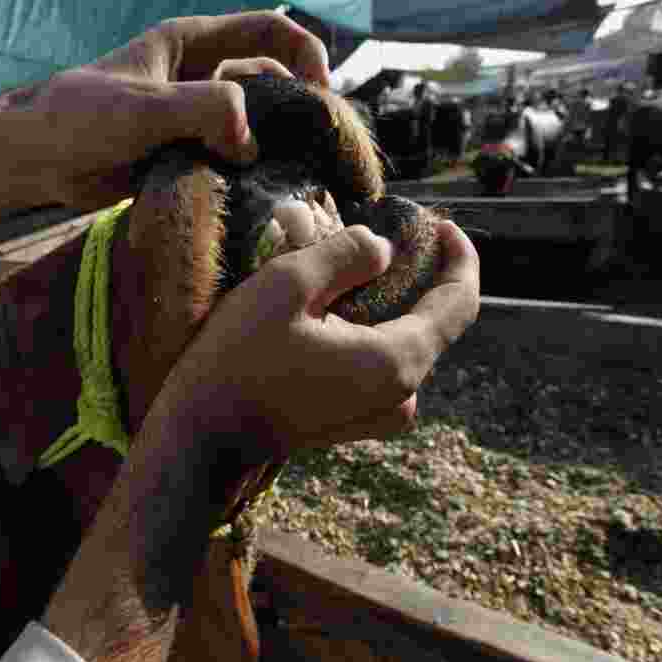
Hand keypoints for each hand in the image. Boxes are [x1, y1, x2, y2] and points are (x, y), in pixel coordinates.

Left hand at [0, 11, 329, 228]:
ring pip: (253, 127)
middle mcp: (200, 77)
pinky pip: (229, 161)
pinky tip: (260, 199)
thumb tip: (251, 142)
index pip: (269, 32)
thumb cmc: (77, 119)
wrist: (36, 160)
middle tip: (321, 150)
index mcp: (193, 45)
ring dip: (275, 148)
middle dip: (299, 109)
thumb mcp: (142, 108)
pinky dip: (247, 175)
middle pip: (272, 82)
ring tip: (296, 179)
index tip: (322, 94)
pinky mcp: (184, 154)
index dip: (306, 53)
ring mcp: (193, 118)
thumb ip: (202, 111)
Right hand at [155, 217, 480, 451]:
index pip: (459, 302)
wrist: (201, 437)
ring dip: (389, 308)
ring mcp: (376, 416)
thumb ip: (346, 254)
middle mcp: (400, 395)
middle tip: (379, 240)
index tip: (437, 225)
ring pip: (405, 346)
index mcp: (397, 362)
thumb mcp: (287, 285)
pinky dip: (370, 335)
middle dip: (415, 278)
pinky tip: (331, 319)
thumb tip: (382, 250)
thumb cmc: (238, 360)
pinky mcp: (352, 423)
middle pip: (432, 324)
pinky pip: (381, 369)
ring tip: (350, 277)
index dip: (459, 256)